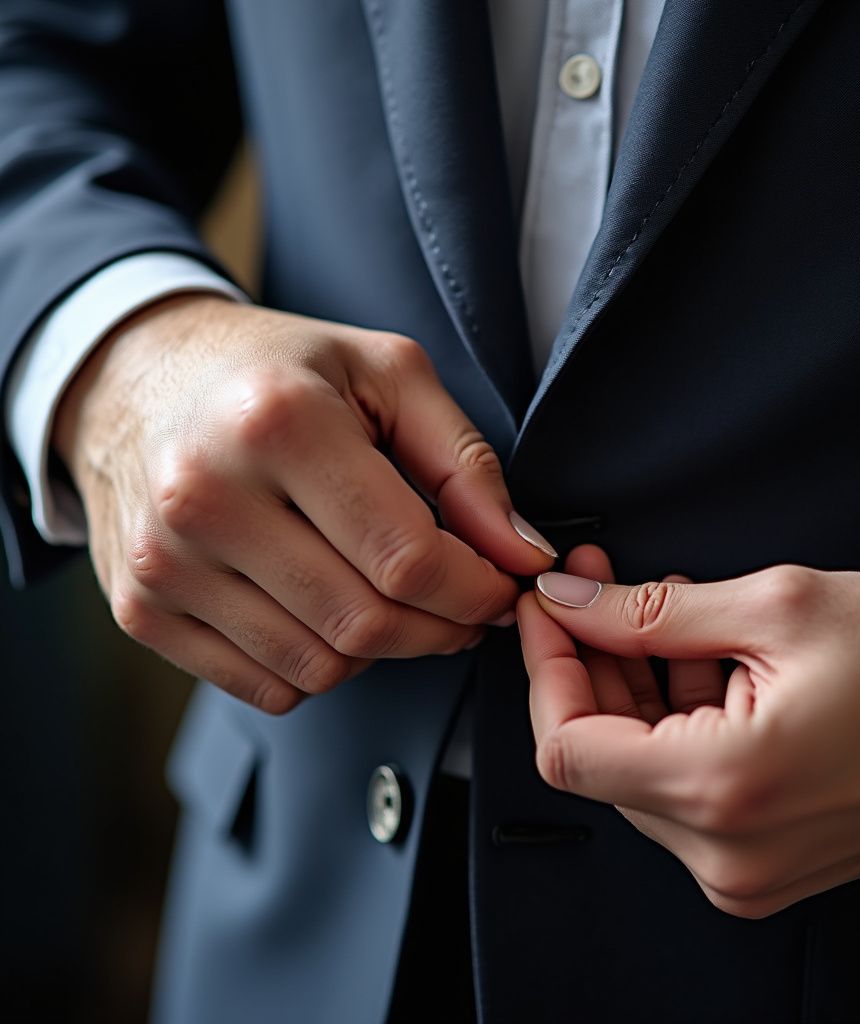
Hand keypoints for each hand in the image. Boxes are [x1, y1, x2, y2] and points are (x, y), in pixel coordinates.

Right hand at [56, 294, 555, 712]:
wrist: (134, 378)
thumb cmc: (276, 371)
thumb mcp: (387, 374)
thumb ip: (466, 465)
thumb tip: (523, 555)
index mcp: (277, 424)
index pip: (407, 558)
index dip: (478, 590)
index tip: (504, 584)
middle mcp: (206, 498)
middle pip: (366, 624)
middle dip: (441, 627)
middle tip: (464, 601)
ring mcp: (164, 563)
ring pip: (320, 668)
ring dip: (382, 648)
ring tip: (390, 593)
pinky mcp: (141, 609)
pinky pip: (267, 686)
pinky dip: (319, 665)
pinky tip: (325, 608)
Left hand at [518, 545, 859, 917]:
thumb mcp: (772, 606)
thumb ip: (649, 611)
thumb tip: (570, 604)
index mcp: (726, 789)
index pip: (567, 747)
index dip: (546, 668)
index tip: (545, 613)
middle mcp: (728, 853)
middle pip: (600, 757)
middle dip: (591, 664)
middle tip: (596, 590)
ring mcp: (744, 869)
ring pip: (636, 771)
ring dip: (633, 688)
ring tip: (663, 615)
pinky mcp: (759, 863)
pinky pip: (679, 791)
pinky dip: (670, 724)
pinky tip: (694, 661)